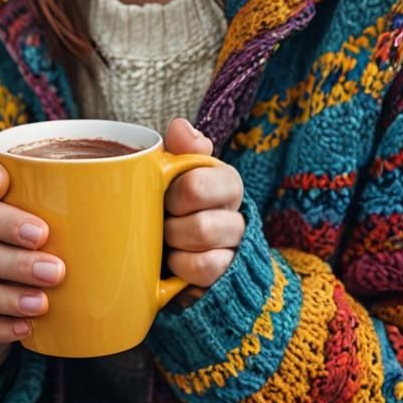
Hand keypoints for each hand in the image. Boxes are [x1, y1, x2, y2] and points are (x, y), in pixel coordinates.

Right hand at [0, 152, 64, 376]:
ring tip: (46, 298)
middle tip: (47, 244)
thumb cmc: (33, 252)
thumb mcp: (47, 222)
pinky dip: (0, 325)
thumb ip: (84, 198)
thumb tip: (159, 171)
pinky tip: (27, 327)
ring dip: (10, 287)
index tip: (1, 181)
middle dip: (9, 231)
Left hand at [163, 118, 244, 287]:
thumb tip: (182, 128)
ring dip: (176, 247)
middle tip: (164, 224)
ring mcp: (236, 247)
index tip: (164, 197)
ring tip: (169, 243)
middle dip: (172, 227)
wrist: (175, 254)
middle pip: (202, 224)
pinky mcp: (229, 275)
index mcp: (225, 180)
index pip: (198, 185)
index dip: (174, 196)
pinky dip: (183, 267)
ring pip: (204, 251)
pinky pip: (206, 270)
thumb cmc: (173, 206)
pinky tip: (177, 262)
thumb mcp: (172, 175)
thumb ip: (179, 150)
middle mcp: (238, 212)